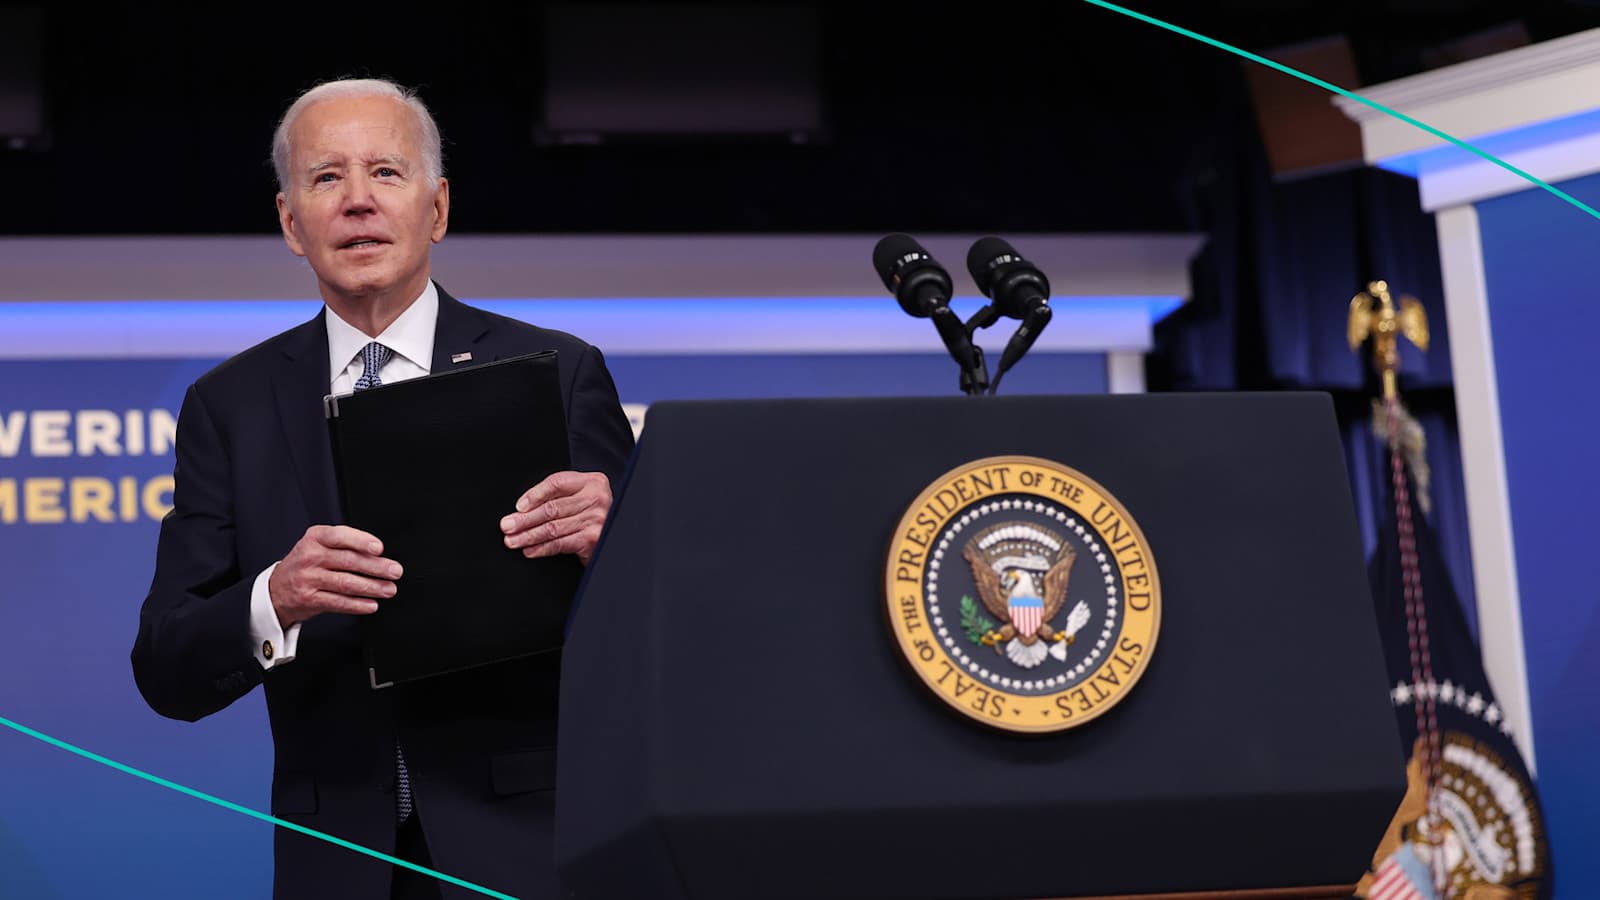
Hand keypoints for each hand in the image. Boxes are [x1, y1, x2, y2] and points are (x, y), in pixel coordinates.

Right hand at [267, 525, 401, 628]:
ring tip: (389, 589)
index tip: (379, 548)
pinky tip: (371, 604)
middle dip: (376, 567)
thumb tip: (379, 554)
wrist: (276, 588)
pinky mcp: (309, 599)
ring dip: (372, 587)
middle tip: (395, 571)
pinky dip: (357, 604)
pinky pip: (338, 602)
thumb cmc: (307, 563)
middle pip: (348, 561)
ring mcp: (308, 579)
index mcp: (315, 538)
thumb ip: (345, 544)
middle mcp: (310, 557)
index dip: (361, 541)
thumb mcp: (318, 544)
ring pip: (346, 583)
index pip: (340, 536)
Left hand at [500, 471, 611, 564]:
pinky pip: (560, 543)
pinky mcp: (593, 539)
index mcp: (592, 482)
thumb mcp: (580, 498)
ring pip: (553, 527)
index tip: (518, 507)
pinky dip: (542, 548)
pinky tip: (530, 550)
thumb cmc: (592, 516)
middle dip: (525, 519)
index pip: (557, 483)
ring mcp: (597, 519)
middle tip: (507, 526)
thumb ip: (559, 497)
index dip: (534, 495)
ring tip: (513, 540)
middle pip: (552, 508)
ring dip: (528, 536)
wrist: (615, 538)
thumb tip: (522, 510)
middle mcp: (597, 498)